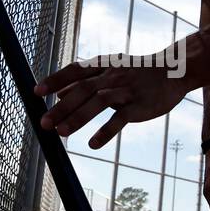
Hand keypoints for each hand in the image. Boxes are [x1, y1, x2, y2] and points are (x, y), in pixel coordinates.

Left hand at [35, 54, 190, 147]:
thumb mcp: (110, 71)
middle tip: (43, 123)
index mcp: (102, 66)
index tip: (36, 92)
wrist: (173, 71)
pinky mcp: (139, 105)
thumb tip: (58, 94)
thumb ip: (84, 81)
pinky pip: (121, 119)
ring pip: (98, 103)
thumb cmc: (137, 72)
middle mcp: (111, 76)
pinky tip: (94, 144)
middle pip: (82, 90)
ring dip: (78, 118)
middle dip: (61, 107)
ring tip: (61, 133)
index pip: (74, 71)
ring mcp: (126, 90)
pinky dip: (106, 131)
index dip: (54, 80)